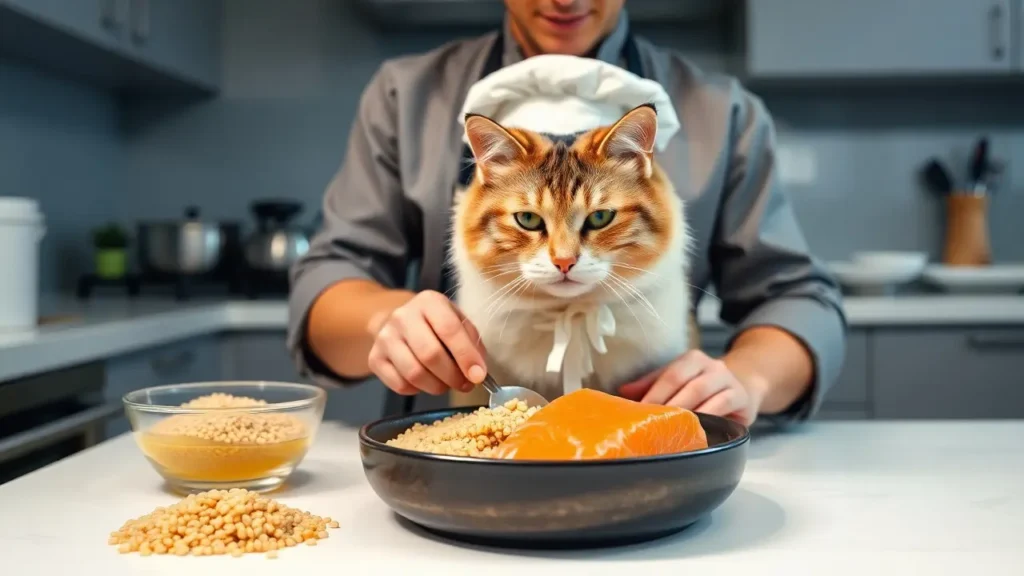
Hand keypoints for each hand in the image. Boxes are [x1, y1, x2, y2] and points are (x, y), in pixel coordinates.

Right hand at [367, 290, 487, 395]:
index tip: (478, 376)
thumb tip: (478, 373)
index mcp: (429, 302)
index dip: (466, 356)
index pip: (449, 329)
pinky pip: (400, 385)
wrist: (400, 322)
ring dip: (437, 387)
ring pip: (414, 374)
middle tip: (464, 384)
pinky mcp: (375, 358)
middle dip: (452, 376)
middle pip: (430, 354)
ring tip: (446, 384)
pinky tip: (425, 381)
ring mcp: (385, 337)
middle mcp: (402, 316)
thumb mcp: (458, 322)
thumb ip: (472, 344)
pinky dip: (418, 390)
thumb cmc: (437, 324)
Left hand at [618, 350, 762, 425]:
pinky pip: (722, 404)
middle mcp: (711, 365)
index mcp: (692, 359)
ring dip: (685, 410)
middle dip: (666, 403)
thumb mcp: (678, 382)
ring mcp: (727, 380)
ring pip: (702, 392)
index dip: (654, 393)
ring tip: (671, 426)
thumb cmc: (703, 388)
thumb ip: (652, 385)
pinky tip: (696, 428)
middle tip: (652, 422)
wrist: (743, 389)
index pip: (669, 374)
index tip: (640, 411)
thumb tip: (622, 391)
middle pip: (684, 382)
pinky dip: (707, 415)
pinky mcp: (740, 397)